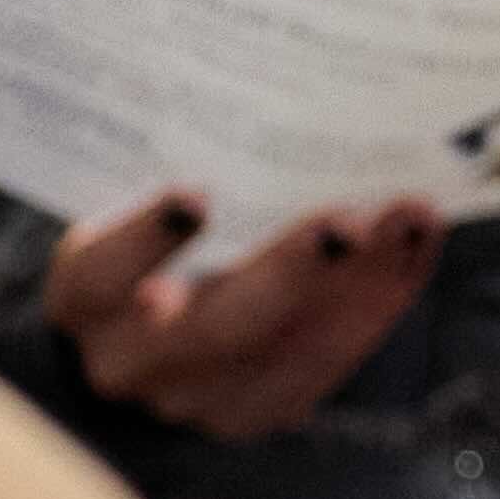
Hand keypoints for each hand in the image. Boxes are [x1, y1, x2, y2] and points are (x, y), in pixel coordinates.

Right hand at [36, 189, 432, 439]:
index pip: (100, 278)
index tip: (195, 196)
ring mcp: (196, 400)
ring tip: (408, 217)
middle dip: (291, 273)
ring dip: (360, 284)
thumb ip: (175, 165)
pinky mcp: (258, 409)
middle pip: (211, 329)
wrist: (139, 322)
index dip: (145, 242)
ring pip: (286, 352)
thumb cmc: (143, 233)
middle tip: (349, 220)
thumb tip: (265, 89)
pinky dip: (379, 300)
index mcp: (84, 300)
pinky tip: (415, 245)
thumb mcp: (134, 196)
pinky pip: (327, 361)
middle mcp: (130, 362)